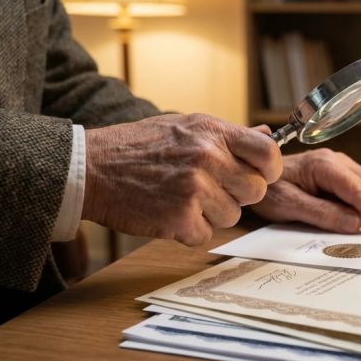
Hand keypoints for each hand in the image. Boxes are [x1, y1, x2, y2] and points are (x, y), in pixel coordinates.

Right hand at [82, 114, 281, 245]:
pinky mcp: (180, 218)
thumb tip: (267, 134)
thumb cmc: (139, 147)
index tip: (260, 175)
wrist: (91, 168)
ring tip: (183, 198)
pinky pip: (206, 234)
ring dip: (212, 214)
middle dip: (238, 195)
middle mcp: (207, 157)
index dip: (269, 169)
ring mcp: (194, 188)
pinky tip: (169, 212)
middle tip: (211, 189)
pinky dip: (189, 230)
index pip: (268, 152)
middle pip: (256, 190)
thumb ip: (228, 135)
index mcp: (212, 132)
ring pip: (233, 216)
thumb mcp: (185, 126)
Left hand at [250, 148, 360, 235]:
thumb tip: (356, 223)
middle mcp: (338, 161)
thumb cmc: (269, 190)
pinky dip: (358, 205)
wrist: (255, 174)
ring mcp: (341, 165)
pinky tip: (338, 212)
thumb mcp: (289, 206)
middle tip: (347, 228)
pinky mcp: (341, 173)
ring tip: (335, 218)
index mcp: (325, 167)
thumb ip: (323, 214)